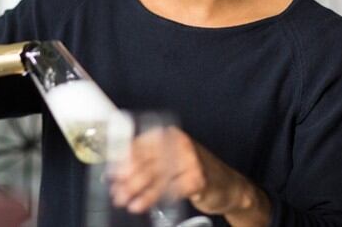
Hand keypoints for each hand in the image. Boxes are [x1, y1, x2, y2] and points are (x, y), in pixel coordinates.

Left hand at [108, 127, 268, 225]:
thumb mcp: (172, 161)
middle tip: (116, 192)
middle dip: (128, 179)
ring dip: (137, 191)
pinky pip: (169, 189)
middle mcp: (180, 144)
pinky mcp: (197, 178)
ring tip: (126, 202)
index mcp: (171, 135)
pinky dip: (152, 198)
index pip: (142, 144)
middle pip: (147, 162)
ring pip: (156, 177)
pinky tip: (142, 205)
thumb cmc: (194, 172)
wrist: (229, 187)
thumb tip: (118, 171)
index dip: (124, 160)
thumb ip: (150, 162)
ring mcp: (191, 160)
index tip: (111, 173)